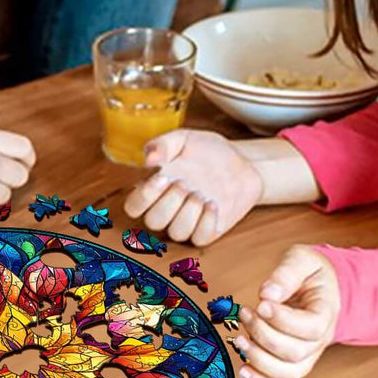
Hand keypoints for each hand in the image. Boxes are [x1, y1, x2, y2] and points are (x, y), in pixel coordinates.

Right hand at [122, 129, 262, 244]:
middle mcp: (168, 208)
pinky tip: (213, 204)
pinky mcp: (208, 230)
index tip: (162, 177)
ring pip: (176, 233)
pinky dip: (206, 222)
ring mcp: (188, 221)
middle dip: (168, 203)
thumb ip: (162, 144)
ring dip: (188, 212)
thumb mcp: (183, 139)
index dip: (143, 197)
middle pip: (153, 222)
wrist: (243, 163)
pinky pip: (199, 238)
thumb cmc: (209, 151)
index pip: (134, 206)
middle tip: (185, 183)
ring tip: (201, 193)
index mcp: (155, 188)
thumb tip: (148, 159)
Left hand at [236, 245, 340, 377]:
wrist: (320, 287)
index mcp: (326, 313)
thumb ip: (287, 273)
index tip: (260, 303)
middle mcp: (319, 340)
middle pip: (295, 353)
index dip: (282, 320)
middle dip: (263, 334)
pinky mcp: (292, 363)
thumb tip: (268, 294)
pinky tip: (244, 370)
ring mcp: (307, 355)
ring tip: (239, 338)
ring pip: (287, 373)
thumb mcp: (302, 260)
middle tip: (245, 312)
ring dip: (258, 359)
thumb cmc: (310, 272)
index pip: (310, 328)